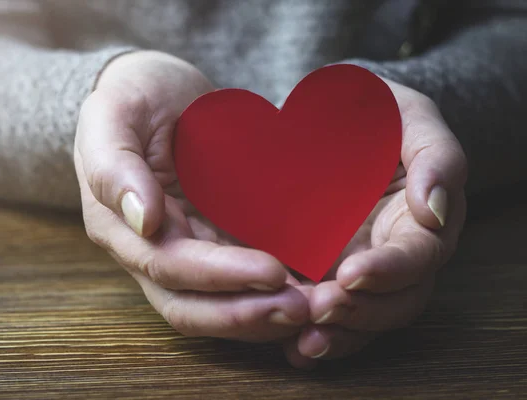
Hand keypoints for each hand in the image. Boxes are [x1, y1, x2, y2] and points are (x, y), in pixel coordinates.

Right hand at [74, 51, 307, 341]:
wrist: (156, 93)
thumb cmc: (133, 96)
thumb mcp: (112, 112)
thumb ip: (114, 165)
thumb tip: (142, 220)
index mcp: (119, 227)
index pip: (169, 267)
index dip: (219, 277)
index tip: (272, 272)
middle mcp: (150, 252)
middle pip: (192, 305)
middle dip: (246, 314)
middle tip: (303, 309)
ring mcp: (185, 251)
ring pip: (218, 306)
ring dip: (264, 316)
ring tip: (317, 309)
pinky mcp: (214, 244)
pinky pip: (240, 284)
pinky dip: (271, 296)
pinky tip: (311, 293)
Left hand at [284, 80, 467, 367]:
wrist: (330, 119)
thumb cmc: (376, 114)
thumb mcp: (410, 116)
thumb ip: (436, 156)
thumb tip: (436, 211)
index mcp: (421, 222)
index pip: (417, 258)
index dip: (389, 271)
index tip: (352, 273)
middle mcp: (394, 255)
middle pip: (394, 302)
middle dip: (360, 313)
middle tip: (319, 309)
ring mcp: (359, 269)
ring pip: (361, 319)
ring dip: (336, 335)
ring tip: (302, 342)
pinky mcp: (325, 275)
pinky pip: (327, 316)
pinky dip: (311, 336)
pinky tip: (291, 349)